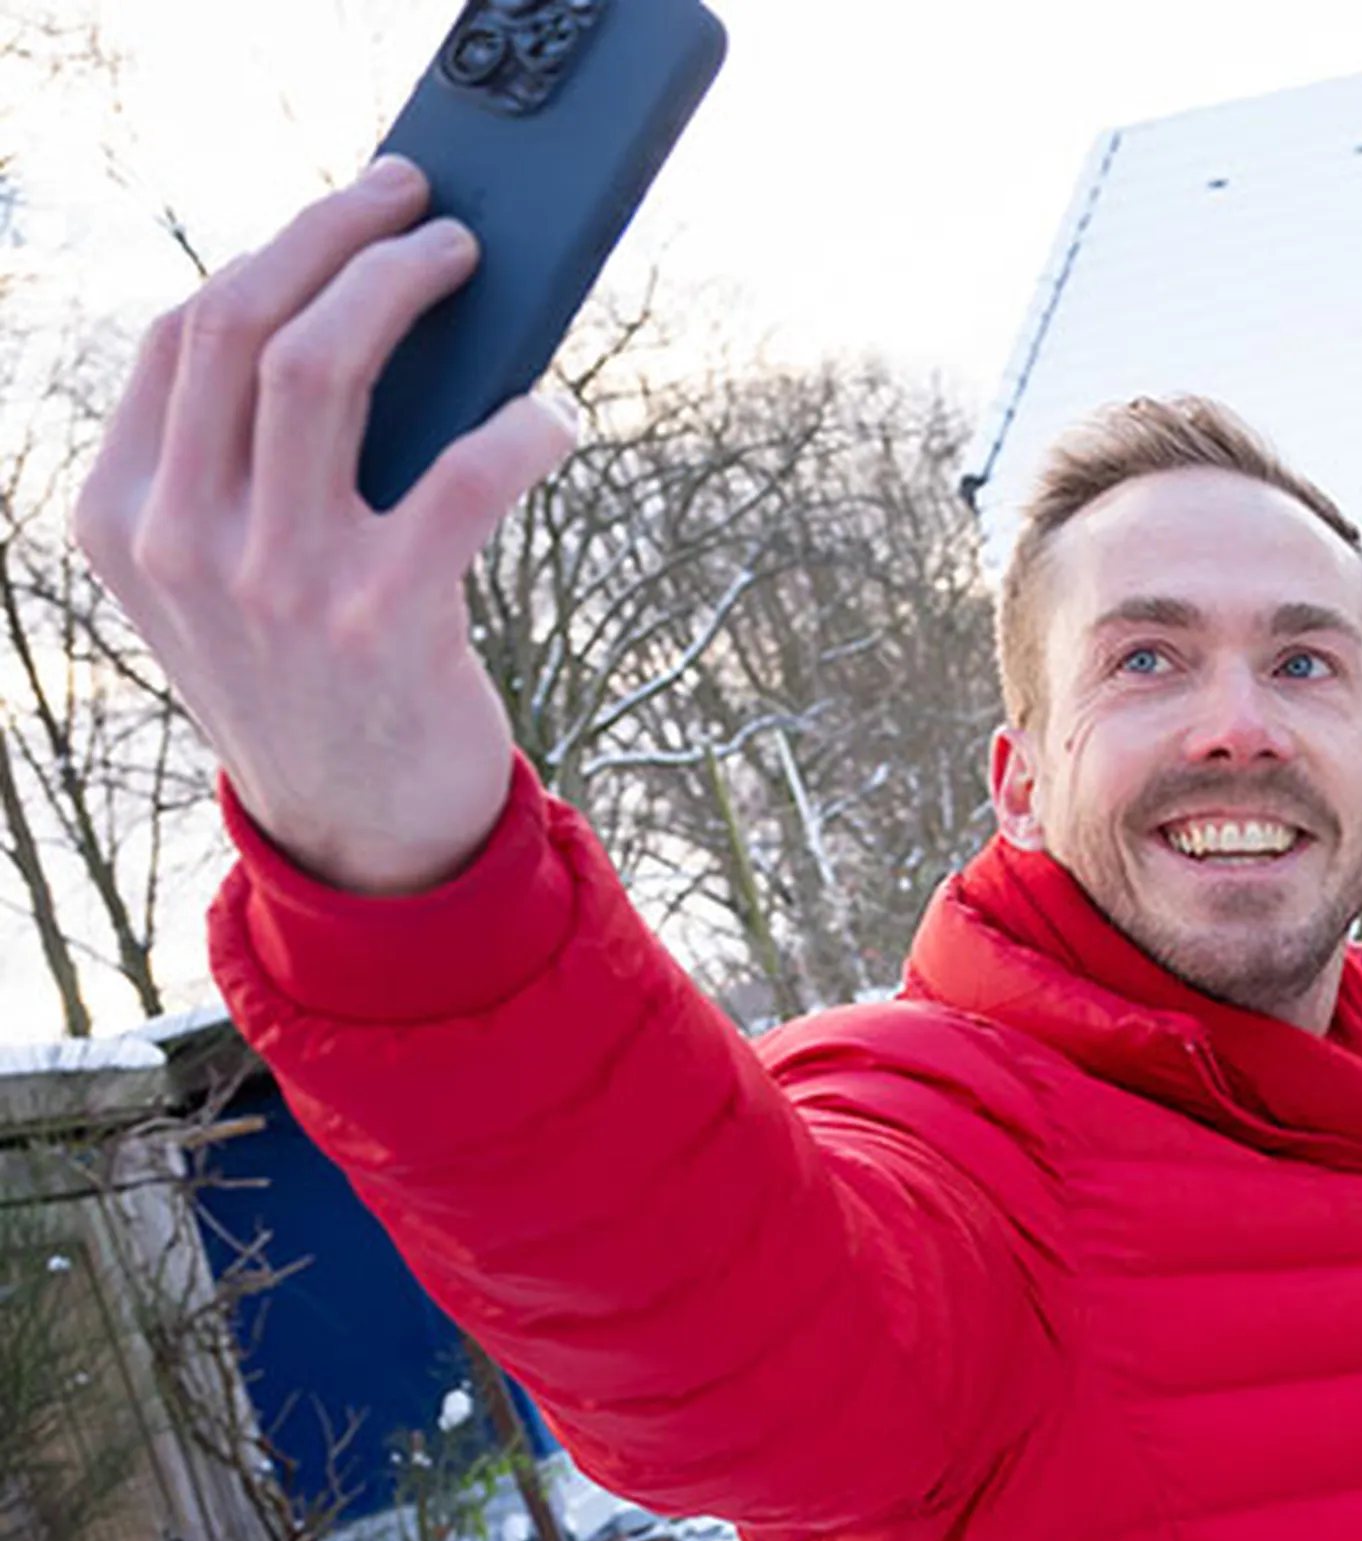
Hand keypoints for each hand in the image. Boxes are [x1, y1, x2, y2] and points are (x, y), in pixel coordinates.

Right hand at [72, 157, 579, 895]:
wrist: (362, 837)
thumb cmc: (317, 674)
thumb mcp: (233, 570)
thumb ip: (252, 460)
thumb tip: (367, 308)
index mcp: (126, 515)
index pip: (184, 334)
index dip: (274, 250)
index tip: (344, 212)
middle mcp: (183, 538)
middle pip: (243, 317)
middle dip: (335, 230)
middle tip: (413, 199)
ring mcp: (275, 578)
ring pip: (324, 361)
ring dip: (405, 282)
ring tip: (467, 259)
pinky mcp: (382, 615)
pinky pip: (461, 472)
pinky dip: (522, 425)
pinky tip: (553, 416)